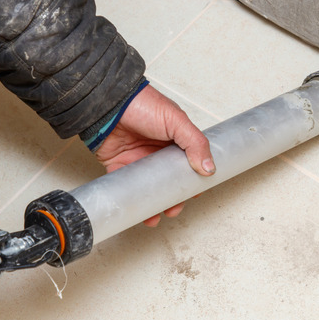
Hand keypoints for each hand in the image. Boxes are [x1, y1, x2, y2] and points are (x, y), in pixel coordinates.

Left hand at [96, 84, 214, 226]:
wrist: (109, 104)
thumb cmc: (142, 104)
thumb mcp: (176, 121)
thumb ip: (195, 143)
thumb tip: (209, 167)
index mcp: (174, 141)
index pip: (188, 165)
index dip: (192, 181)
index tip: (194, 194)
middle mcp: (157, 152)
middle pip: (169, 181)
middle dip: (172, 199)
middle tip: (174, 208)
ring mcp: (139, 160)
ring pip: (149, 189)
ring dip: (153, 204)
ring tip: (155, 216)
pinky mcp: (120, 166)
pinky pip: (128, 188)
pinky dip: (133, 201)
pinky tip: (138, 209)